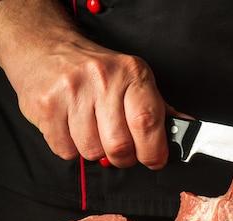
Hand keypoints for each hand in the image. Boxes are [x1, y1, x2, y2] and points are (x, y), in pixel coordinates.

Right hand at [0, 0, 167, 168]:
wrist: (45, 48)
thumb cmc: (98, 71)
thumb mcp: (134, 79)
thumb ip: (161, 109)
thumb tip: (188, 130)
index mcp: (132, 73)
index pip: (147, 122)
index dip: (153, 151)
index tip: (154, 160)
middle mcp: (102, 79)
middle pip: (119, 146)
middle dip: (124, 158)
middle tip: (122, 150)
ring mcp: (72, 91)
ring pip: (92, 152)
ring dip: (95, 151)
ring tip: (93, 131)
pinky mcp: (46, 106)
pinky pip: (66, 151)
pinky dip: (71, 149)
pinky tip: (72, 128)